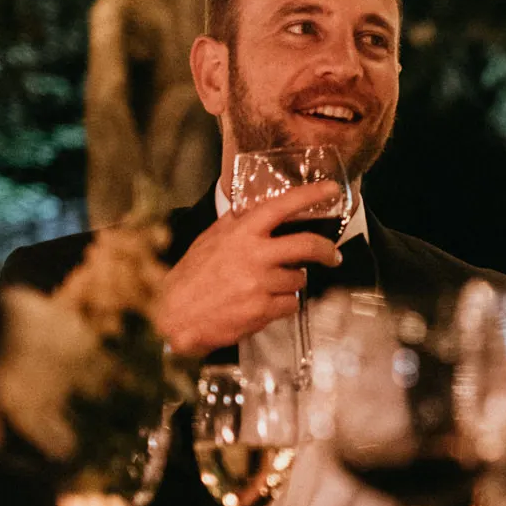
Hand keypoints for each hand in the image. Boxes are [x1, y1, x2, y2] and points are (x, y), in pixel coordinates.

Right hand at [155, 183, 342, 356]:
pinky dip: (283, 304)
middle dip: (326, 250)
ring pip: (298, 279)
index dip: (311, 195)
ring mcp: (260, 283)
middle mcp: (254, 254)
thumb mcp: (210, 238)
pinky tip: (264, 303)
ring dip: (291, 283)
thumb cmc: (190, 277)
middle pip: (307, 245)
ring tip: (269, 286)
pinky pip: (291, 304)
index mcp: (241, 232)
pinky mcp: (262, 309)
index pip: (282, 206)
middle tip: (332, 254)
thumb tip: (255, 207)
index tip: (331, 190)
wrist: (173, 315)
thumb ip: (236, 223)